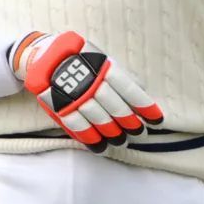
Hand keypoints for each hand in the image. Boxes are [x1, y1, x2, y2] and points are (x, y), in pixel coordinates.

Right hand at [12, 29, 162, 149]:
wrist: (46, 56)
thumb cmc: (82, 59)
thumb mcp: (101, 58)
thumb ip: (119, 74)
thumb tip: (142, 90)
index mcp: (103, 67)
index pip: (129, 90)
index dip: (144, 106)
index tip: (157, 120)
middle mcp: (90, 81)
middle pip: (115, 107)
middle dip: (130, 123)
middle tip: (140, 133)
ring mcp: (74, 95)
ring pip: (98, 119)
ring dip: (113, 133)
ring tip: (123, 141)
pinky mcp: (59, 106)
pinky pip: (77, 126)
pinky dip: (90, 139)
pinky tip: (101, 147)